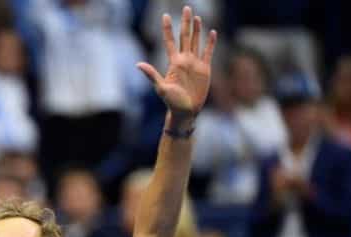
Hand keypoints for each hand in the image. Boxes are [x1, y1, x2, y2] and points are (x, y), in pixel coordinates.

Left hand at [137, 6, 216, 120]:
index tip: (165, 15)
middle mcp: (184, 60)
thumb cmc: (172, 102)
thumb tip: (137, 64)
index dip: (168, 28)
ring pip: (196, 41)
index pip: (170, 41)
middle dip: (185, 22)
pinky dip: (210, 42)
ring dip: (197, 29)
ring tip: (197, 17)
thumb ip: (151, 75)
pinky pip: (208, 52)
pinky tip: (212, 32)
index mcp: (174, 62)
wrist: (186, 111)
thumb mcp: (161, 88)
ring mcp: (194, 63)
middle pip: (185, 36)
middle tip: (186, 7)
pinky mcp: (205, 69)